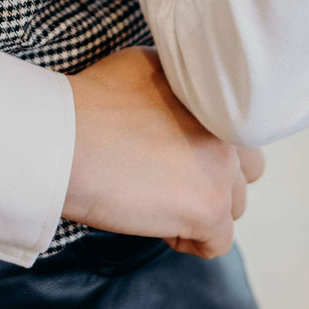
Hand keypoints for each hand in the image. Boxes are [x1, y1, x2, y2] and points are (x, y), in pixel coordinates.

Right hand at [62, 46, 265, 259]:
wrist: (65, 138)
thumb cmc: (88, 103)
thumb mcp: (142, 66)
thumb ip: (178, 84)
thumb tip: (182, 99)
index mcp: (213, 95)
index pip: (236, 129)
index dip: (204, 144)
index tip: (174, 151)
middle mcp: (226, 129)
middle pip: (244, 169)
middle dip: (213, 177)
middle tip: (171, 179)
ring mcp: (221, 170)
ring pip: (233, 206)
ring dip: (201, 208)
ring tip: (158, 202)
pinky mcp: (209, 210)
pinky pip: (218, 242)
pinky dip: (189, 241)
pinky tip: (158, 224)